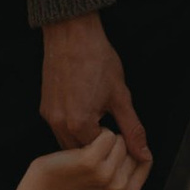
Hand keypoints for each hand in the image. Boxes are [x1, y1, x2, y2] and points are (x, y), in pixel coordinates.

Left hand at [25, 129, 151, 189]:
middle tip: (94, 160)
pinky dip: (95, 133)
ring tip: (87, 153)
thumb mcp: (106, 177)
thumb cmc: (75, 182)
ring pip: (120, 139)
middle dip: (117, 145)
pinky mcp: (90, 162)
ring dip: (104, 138)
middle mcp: (119, 187)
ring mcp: (105, 175)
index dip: (131, 149)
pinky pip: (107, 134)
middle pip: (133, 147)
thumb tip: (146, 154)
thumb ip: (128, 166)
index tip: (112, 155)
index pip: (145, 159)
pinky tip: (82, 147)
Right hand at [39, 11, 148, 158]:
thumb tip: (144, 154)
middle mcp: (59, 124)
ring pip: (68, 143)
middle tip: (112, 128)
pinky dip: (73, 128)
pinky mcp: (45, 107)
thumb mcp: (121, 96)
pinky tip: (85, 111)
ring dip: (84, 139)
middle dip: (97, 148)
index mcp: (79, 124)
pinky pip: (59, 129)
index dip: (112, 147)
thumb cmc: (97, 60)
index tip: (120, 132)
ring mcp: (49, 116)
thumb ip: (132, 129)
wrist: (73, 34)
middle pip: (80, 154)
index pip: (98, 155)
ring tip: (100, 119)